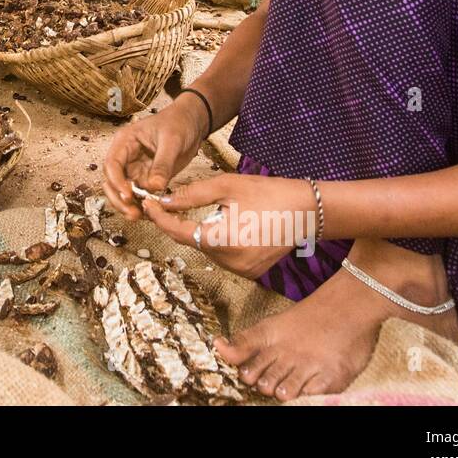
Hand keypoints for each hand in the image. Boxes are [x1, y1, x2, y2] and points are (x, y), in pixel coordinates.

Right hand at [102, 96, 206, 221]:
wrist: (193, 123)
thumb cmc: (179, 123)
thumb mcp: (172, 141)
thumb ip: (162, 164)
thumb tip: (154, 186)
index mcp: (125, 142)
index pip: (112, 164)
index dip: (116, 181)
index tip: (127, 195)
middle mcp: (126, 157)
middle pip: (112, 181)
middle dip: (118, 198)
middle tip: (132, 212)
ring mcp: (135, 169)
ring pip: (123, 191)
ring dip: (128, 205)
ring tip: (139, 217)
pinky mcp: (146, 178)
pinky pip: (139, 195)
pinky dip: (141, 205)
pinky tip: (149, 214)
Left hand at [141, 173, 318, 279]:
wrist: (309, 210)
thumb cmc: (270, 192)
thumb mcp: (227, 186)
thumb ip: (191, 195)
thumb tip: (163, 201)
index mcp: (225, 241)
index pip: (180, 233)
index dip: (161, 218)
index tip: (148, 204)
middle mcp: (232, 263)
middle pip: (192, 242)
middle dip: (179, 223)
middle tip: (165, 203)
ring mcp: (242, 271)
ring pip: (206, 249)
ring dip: (199, 231)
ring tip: (208, 210)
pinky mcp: (250, 271)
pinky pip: (222, 255)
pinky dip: (216, 240)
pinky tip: (226, 223)